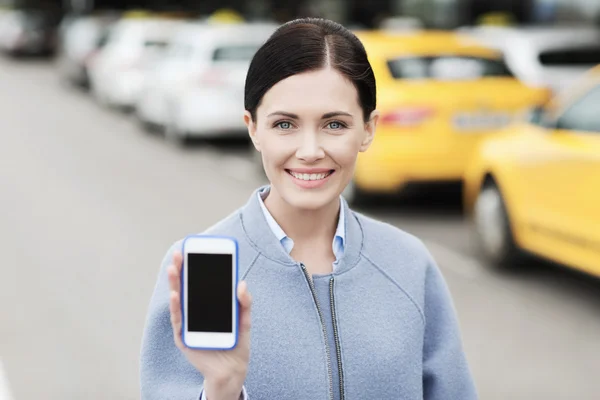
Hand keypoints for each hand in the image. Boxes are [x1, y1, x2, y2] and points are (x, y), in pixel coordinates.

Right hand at [168, 250, 251, 399]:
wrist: (232, 370)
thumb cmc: (237, 343)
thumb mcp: (245, 320)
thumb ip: (245, 302)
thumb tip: (241, 283)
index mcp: (209, 305)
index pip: (200, 282)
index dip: (196, 267)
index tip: (194, 250)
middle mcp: (196, 312)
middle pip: (186, 287)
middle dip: (182, 269)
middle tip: (180, 252)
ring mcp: (188, 324)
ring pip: (179, 300)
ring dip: (175, 283)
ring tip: (173, 267)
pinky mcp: (184, 337)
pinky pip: (179, 319)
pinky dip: (176, 306)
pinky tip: (175, 294)